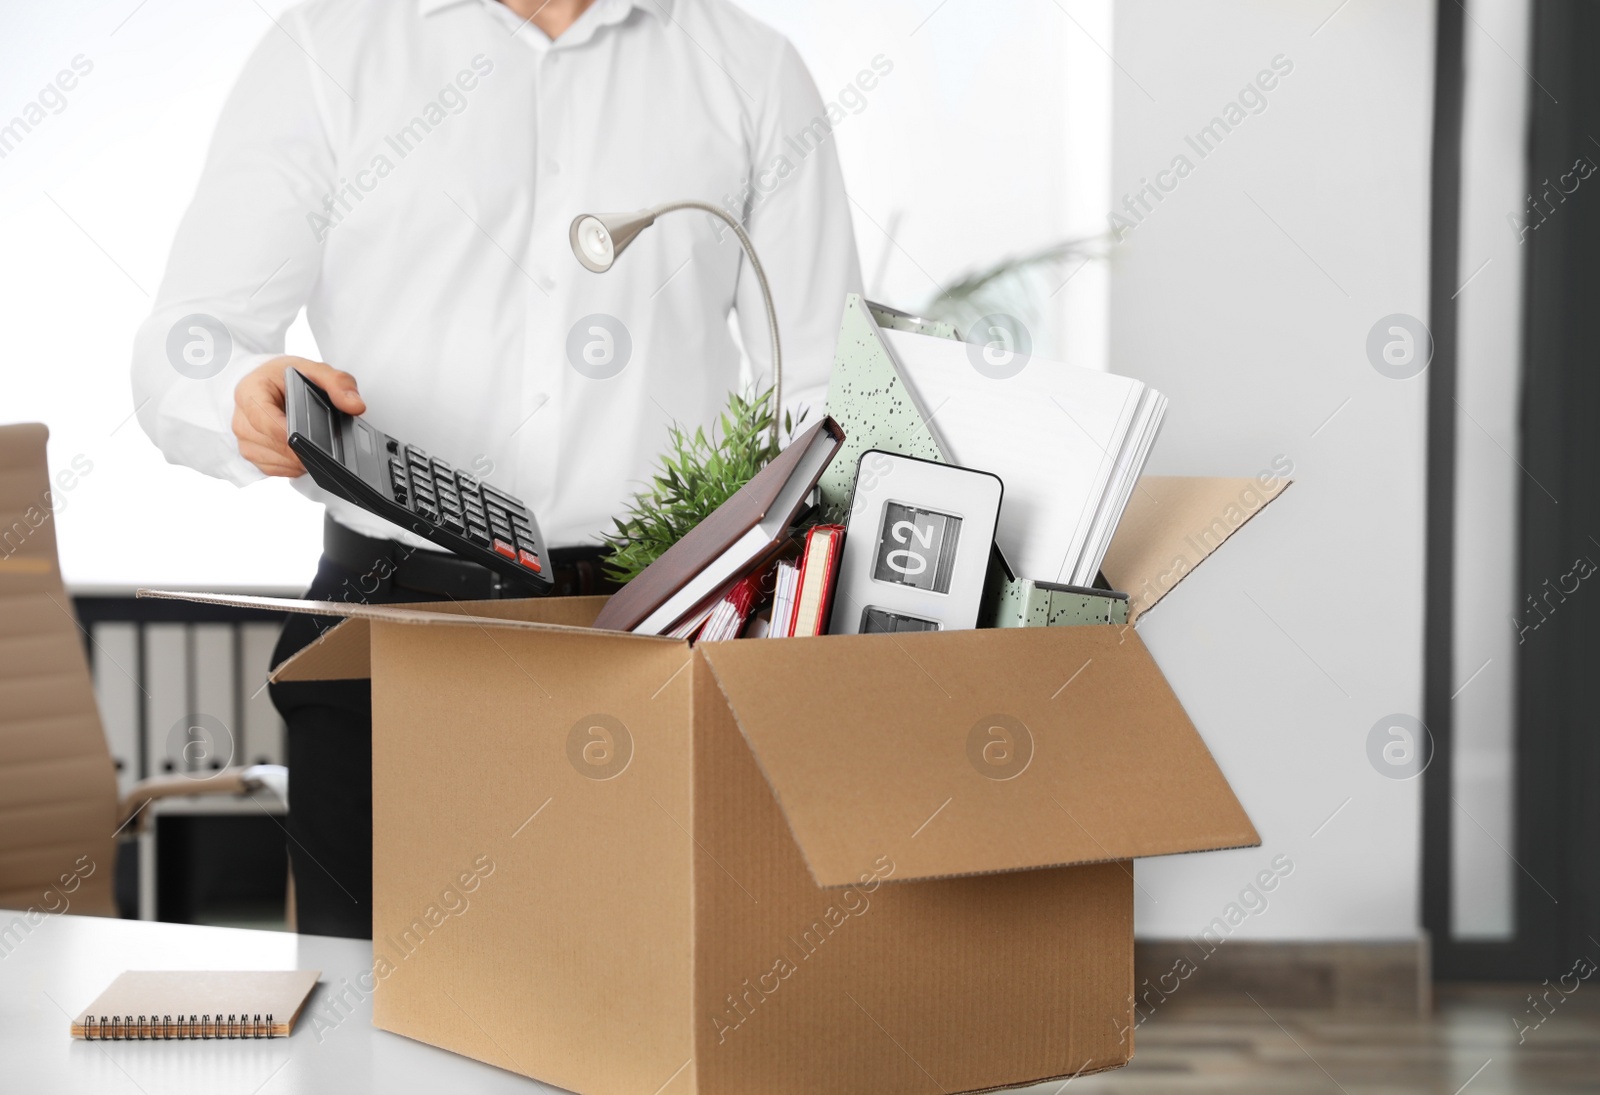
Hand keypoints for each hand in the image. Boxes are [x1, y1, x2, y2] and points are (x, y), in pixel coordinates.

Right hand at [232, 356, 365, 476]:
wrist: (269, 383)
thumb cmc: (285, 377)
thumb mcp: (314, 370)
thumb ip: (338, 383)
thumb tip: (355, 405)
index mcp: (250, 392)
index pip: (265, 421)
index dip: (290, 436)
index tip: (313, 443)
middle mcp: (242, 418)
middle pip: (271, 446)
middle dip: (301, 449)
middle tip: (324, 445)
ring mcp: (245, 440)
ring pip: (274, 462)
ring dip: (297, 460)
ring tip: (313, 445)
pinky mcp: (253, 455)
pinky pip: (274, 470)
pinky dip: (292, 466)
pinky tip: (303, 453)